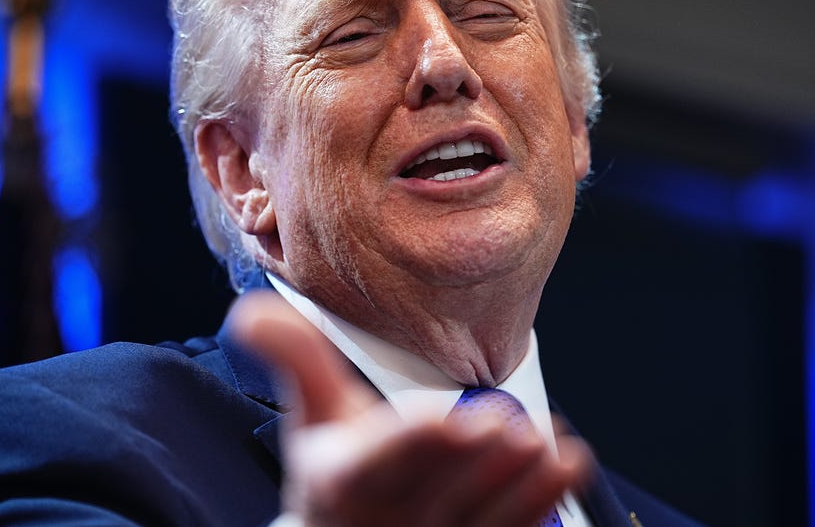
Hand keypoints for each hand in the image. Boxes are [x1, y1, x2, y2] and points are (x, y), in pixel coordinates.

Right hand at [230, 290, 592, 526]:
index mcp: (339, 479)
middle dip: (472, 458)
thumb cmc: (334, 469)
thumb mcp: (311, 414)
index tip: (448, 419)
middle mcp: (382, 519)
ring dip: (514, 482)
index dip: (413, 442)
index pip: (375, 462)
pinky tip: (567, 465)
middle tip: (506, 424)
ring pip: (476, 513)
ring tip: (544, 444)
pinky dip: (539, 502)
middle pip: (434, 486)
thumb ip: (295, 358)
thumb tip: (247, 309)